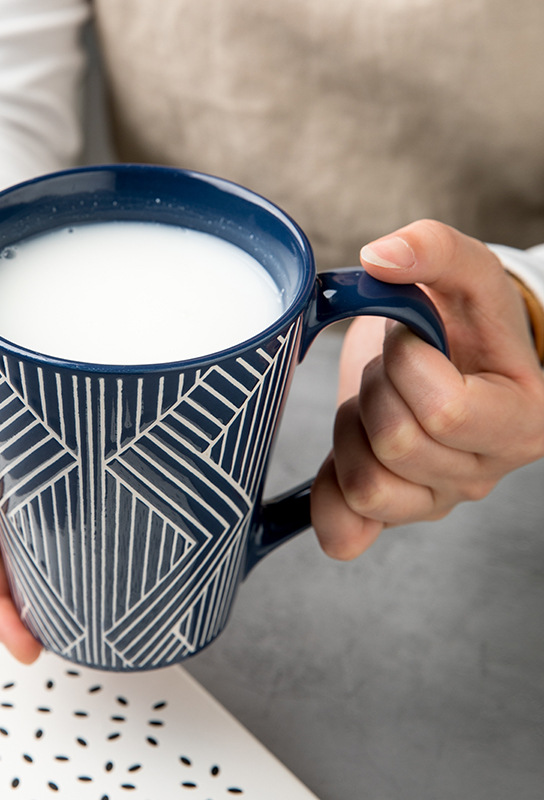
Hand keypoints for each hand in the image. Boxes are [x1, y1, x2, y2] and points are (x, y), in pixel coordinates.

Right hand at [0, 332, 41, 662]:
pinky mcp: (14, 455)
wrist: (1, 301)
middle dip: (14, 603)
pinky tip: (68, 553)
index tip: (25, 642)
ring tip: (68, 614)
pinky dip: (41, 538)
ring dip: (29, 577)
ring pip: (5, 534)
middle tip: (53, 642)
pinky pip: (22, 505)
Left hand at [312, 220, 543, 558]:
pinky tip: (342, 455)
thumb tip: (379, 256)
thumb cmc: (464, 325)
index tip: (412, 340)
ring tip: (373, 403)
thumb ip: (433, 250)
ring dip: (350, 431)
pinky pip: (344, 530)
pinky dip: (328, 495)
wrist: (452, 361)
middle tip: (389, 371)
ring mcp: (434, 501)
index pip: (445, 410)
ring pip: (365, 484)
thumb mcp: (464, 275)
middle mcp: (482, 473)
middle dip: (376, 390)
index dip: (407, 363)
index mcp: (521, 421)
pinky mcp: (390, 517)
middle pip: (397, 443)